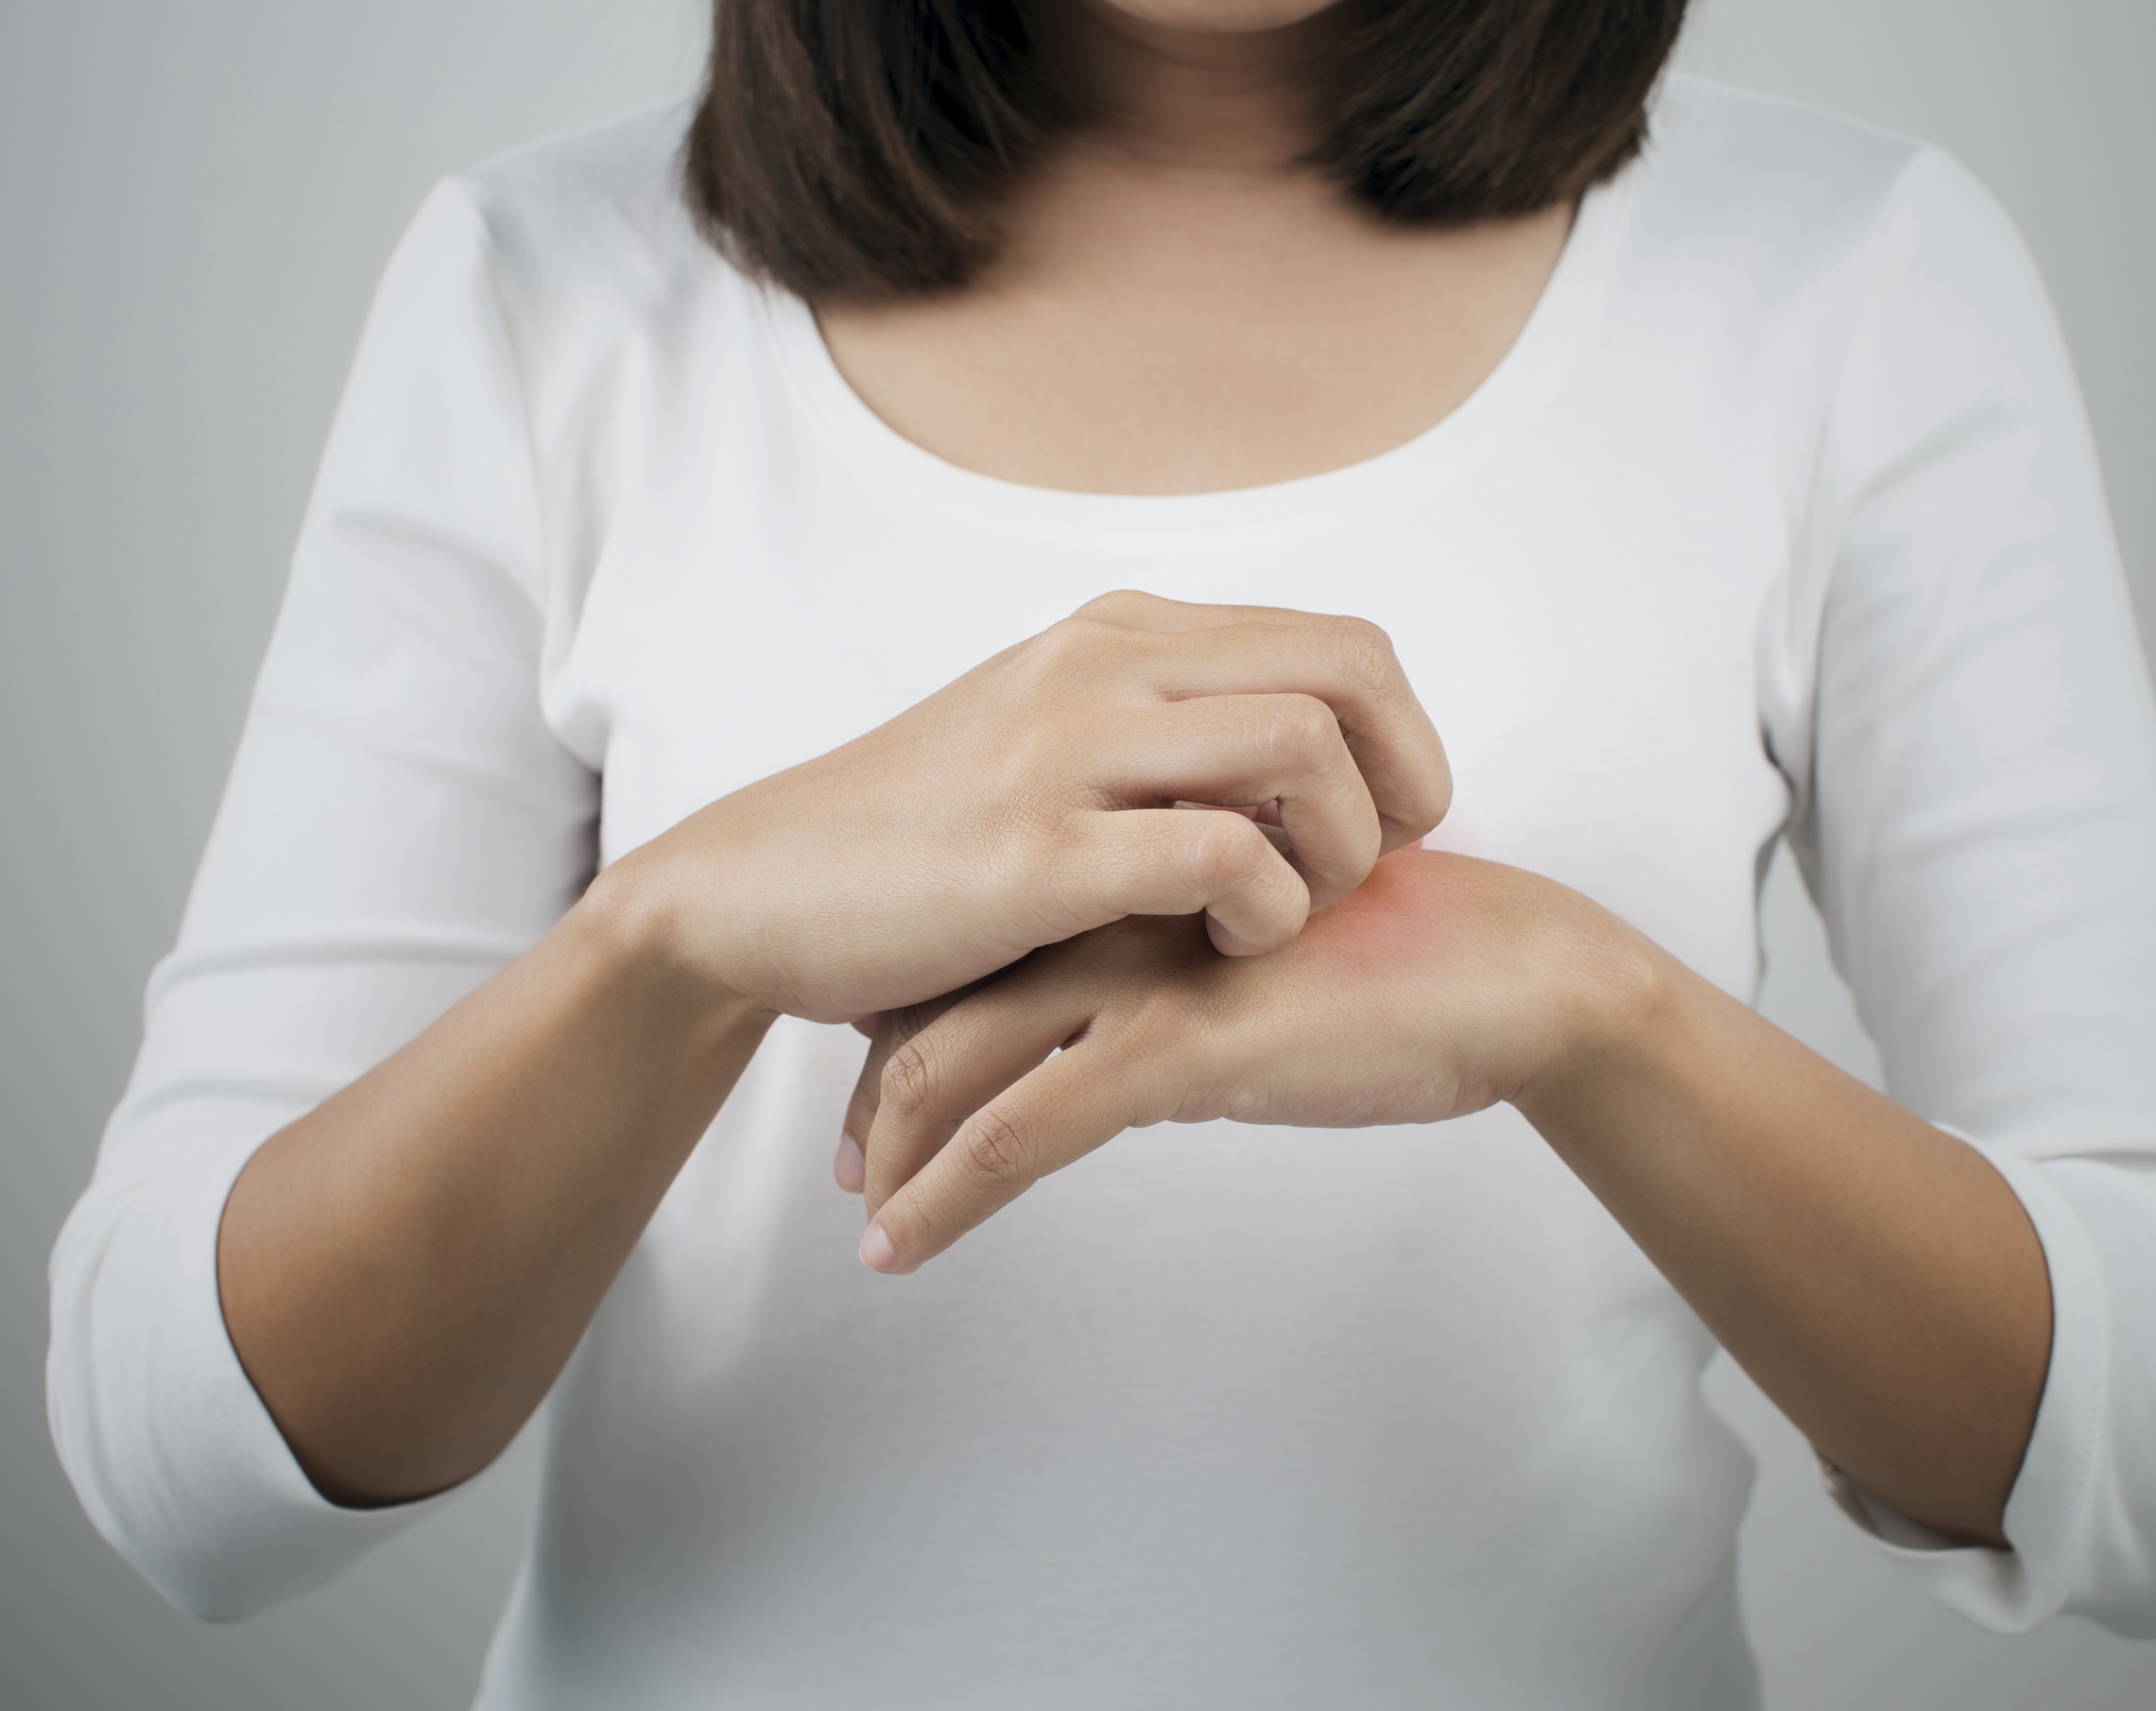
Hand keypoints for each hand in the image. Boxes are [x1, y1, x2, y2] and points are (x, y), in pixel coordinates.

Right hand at [599, 591, 1451, 1022]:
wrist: (752, 891)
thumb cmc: (915, 842)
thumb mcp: (1046, 746)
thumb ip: (1160, 736)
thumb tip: (1305, 773)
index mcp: (1119, 635)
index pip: (1342, 643)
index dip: (1402, 740)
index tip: (1380, 830)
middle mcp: (1103, 665)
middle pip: (1351, 672)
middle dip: (1403, 783)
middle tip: (1372, 874)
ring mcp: (1067, 751)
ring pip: (1302, 746)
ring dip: (1339, 852)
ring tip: (1290, 918)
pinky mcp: (1036, 853)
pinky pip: (1221, 855)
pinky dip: (1265, 911)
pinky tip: (1226, 953)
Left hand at [838, 848, 1627, 1271]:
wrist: (1517, 973)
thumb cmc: (1407, 969)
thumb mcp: (1261, 971)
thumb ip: (1176, 999)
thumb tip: (1116, 1068)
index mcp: (1129, 871)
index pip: (972, 938)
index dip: (906, 1010)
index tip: (871, 1088)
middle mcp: (1113, 907)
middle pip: (934, 991)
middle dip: (872, 1087)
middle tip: (843, 1164)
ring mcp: (1140, 969)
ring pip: (952, 1058)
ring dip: (889, 1151)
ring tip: (864, 1219)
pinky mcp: (1180, 1041)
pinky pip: (1026, 1124)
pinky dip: (945, 1194)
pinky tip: (899, 1249)